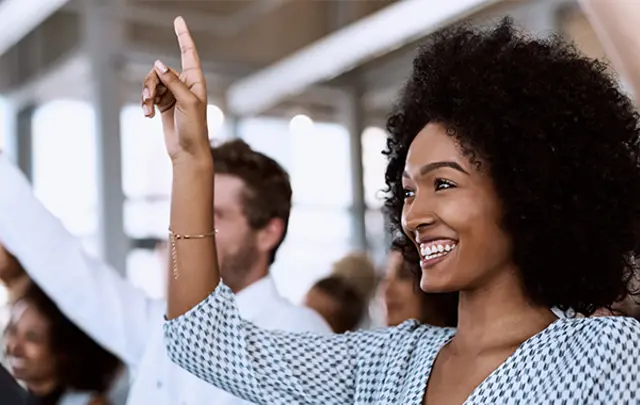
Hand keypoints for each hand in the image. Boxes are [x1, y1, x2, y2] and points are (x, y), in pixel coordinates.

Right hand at [141, 17, 208, 162]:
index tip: (178, 20)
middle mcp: (185, 85)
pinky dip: (146, 104)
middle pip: (160, 71)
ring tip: (148, 109)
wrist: (188, 152)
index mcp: (196, 81)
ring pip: (152, 83)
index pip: (188, 53)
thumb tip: (159, 64)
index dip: (183, 36)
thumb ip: (173, 82)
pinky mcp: (164, 104)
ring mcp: (173, 94)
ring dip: (146, 95)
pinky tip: (148, 115)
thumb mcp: (186, 103)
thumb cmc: (194, 129)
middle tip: (148, 98)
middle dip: (151, 83)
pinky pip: (149, 96)